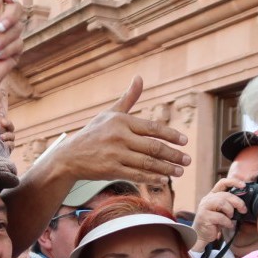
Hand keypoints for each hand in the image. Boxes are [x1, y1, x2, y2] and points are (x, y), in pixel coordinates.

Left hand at [0, 0, 23, 134]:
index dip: (8, 0)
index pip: (5, 0)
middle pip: (17, 10)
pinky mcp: (14, 52)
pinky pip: (19, 44)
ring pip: (18, 29)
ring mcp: (8, 39)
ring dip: (4, 40)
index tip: (5, 1)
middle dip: (9, 18)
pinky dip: (8, 50)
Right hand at [52, 75, 190, 185]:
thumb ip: (128, 98)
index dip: (171, 135)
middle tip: (187, 159)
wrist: (70, 156)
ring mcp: (115, 155)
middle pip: (153, 147)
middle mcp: (119, 137)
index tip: (185, 141)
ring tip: (180, 171)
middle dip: (173, 154)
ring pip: (147, 163)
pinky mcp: (111, 170)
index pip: (152, 128)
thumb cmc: (93, 132)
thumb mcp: (109, 113)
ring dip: (166, 168)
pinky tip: (163, 179)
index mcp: (121, 121)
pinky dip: (151, 177)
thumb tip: (139, 78)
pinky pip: (136, 175)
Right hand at [191, 177, 248, 251]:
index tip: (243, 185)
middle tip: (243, 210)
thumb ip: (230, 204)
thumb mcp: (223, 211)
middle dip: (237, 202)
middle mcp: (207, 199)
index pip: (222, 183)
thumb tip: (244, 202)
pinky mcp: (204, 216)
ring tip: (231, 217)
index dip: (233, 182)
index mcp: (212, 195)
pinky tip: (228, 225)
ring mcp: (204, 207)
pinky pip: (220, 217)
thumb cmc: (214, 223)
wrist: (201, 235)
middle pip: (225, 195)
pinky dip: (227, 222)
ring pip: (222, 203)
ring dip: (230, 211)